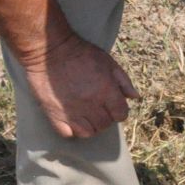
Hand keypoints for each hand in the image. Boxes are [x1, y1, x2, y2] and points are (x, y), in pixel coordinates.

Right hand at [23, 34, 138, 139]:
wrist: (49, 50)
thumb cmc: (81, 53)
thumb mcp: (108, 62)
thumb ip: (123, 81)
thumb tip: (134, 97)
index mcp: (106, 91)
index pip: (121, 115)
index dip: (119, 111)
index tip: (112, 105)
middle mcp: (90, 104)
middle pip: (105, 124)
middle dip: (105, 118)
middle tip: (98, 108)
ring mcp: (71, 111)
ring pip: (87, 132)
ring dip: (90, 126)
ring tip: (86, 116)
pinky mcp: (54, 114)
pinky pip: (66, 133)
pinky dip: (71, 130)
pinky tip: (72, 120)